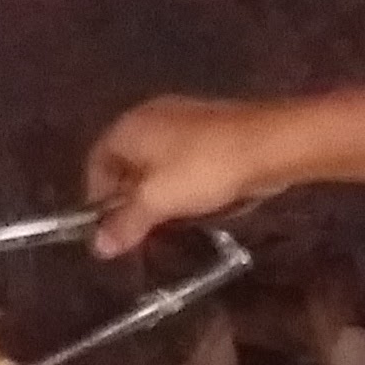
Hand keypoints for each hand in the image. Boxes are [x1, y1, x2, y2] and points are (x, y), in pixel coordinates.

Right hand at [84, 96, 272, 258]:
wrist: (268, 144)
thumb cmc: (203, 170)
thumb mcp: (158, 201)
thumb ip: (125, 223)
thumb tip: (98, 247)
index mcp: (128, 127)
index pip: (95, 163)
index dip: (96, 198)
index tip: (107, 230)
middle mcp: (149, 117)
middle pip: (125, 164)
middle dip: (128, 199)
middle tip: (138, 232)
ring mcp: (182, 120)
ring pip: (156, 164)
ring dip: (157, 194)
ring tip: (167, 223)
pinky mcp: (210, 130)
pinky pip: (183, 162)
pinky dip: (180, 184)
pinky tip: (194, 204)